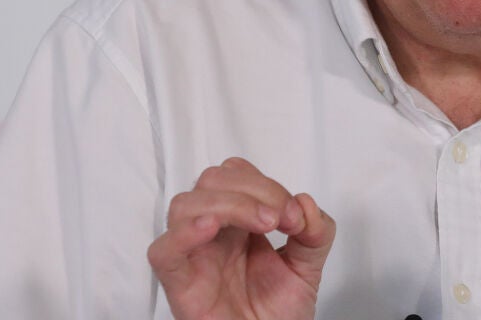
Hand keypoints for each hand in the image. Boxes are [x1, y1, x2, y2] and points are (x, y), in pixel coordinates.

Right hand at [147, 157, 335, 319]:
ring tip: (262, 223)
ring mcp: (193, 256)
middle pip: (211, 180)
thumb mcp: (308, 266)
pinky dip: (182, 235)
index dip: (266, 184)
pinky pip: (162, 252)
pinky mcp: (180, 285)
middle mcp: (212, 234)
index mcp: (237, 222)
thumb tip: (305, 203)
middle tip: (280, 218)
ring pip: (184, 205)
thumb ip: (317, 233)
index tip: (294, 215)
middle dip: (253, 189)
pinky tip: (210, 228)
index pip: (236, 174)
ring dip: (228, 203)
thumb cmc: (277, 314)